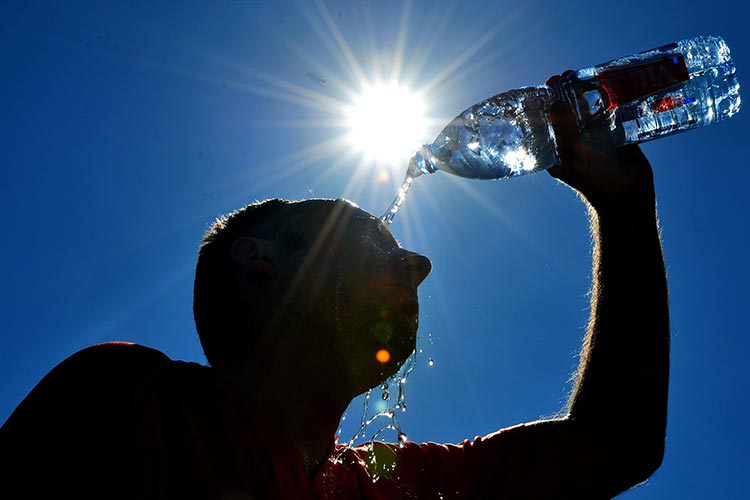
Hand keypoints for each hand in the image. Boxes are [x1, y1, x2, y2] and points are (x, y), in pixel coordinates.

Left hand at [546, 73, 655, 211]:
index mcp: (558, 149)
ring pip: (590, 109)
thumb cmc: (594, 181)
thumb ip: (564, 130)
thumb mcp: (573, 156)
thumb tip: (553, 101)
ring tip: (588, 75)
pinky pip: (612, 112)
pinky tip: (612, 84)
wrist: (628, 195)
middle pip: (568, 110)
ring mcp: (596, 137)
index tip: (548, 84)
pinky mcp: (616, 134)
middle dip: (567, 92)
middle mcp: (575, 141)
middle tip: (567, 75)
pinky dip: (611, 99)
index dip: (546, 102)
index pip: (547, 121)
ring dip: (588, 92)